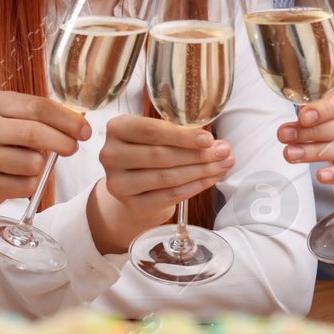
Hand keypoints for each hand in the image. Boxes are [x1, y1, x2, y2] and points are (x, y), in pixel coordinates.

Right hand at [0, 91, 89, 208]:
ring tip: (32, 165)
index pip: (39, 107)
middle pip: (34, 133)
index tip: (85, 130)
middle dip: (62, 142)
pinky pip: (24, 187)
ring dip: (42, 168)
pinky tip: (19, 180)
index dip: (67, 120)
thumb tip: (80, 121)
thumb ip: (44, 117)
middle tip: (73, 148)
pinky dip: (31, 185)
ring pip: (32, 164)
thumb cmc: (0, 142)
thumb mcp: (15, 119)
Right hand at [90, 114, 233, 249]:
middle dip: (197, 155)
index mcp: (117, 128)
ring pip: (167, 177)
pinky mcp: (131, 205)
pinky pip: (169, 196)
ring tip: (222, 165)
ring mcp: (118, 183)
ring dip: (200, 171)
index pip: (151, 131)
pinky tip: (209, 179)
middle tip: (223, 153)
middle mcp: (111, 155)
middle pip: (160, 155)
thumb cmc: (150, 151)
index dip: (182, 136)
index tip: (208, 139)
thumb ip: (182, 135)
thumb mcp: (158, 135)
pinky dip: (194, 187)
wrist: (135, 184)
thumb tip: (218, 145)